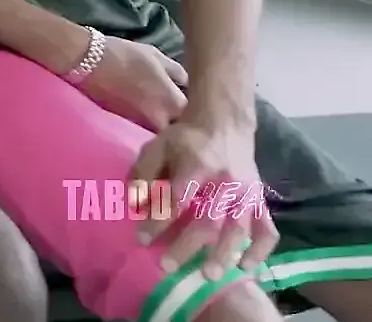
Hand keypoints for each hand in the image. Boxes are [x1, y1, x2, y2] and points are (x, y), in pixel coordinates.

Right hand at [79, 37, 187, 130]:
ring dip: (164, 125)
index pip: (197, 116)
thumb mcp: (156, 56)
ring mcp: (141, 126)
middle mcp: (161, 120)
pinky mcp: (125, 126)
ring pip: (162, 132)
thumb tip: (187, 84)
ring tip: (160, 111)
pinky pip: (145, 129)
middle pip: (179, 130)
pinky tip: (143, 110)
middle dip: (182, 123)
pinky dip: (147, 123)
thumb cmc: (125, 55)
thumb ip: (177, 72)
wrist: (87, 62)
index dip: (198, 110)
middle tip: (180, 111)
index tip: (196, 103)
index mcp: (173, 103)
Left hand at [129, 112, 276, 279]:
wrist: (224, 123)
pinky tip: (247, 267)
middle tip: (168, 267)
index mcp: (197, 166)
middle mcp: (226, 182)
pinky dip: (260, 250)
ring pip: (239, 229)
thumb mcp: (156, 146)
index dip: (158, 220)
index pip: (177, 199)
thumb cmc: (185, 138)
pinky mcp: (260, 200)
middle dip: (188, 246)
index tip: (141, 239)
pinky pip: (267, 229)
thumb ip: (143, 175)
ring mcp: (247, 193)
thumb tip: (133, 206)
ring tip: (210, 276)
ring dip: (225, 254)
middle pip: (209, 220)